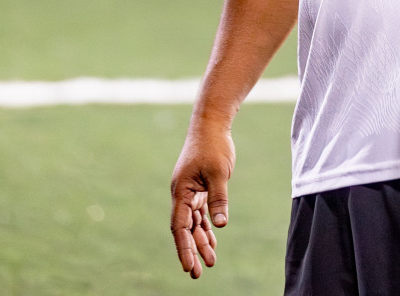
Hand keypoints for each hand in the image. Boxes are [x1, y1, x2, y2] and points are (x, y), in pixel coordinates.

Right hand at [169, 122, 234, 278]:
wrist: (212, 125)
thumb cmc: (214, 146)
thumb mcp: (219, 173)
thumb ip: (218, 199)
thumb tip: (220, 225)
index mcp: (181, 192)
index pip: (179, 227)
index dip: (183, 248)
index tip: (188, 266)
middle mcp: (182, 195)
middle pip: (185, 229)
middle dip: (191, 251)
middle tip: (197, 274)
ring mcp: (190, 192)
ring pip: (194, 223)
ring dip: (201, 241)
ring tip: (211, 261)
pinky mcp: (200, 189)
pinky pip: (201, 213)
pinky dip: (206, 226)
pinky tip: (212, 239)